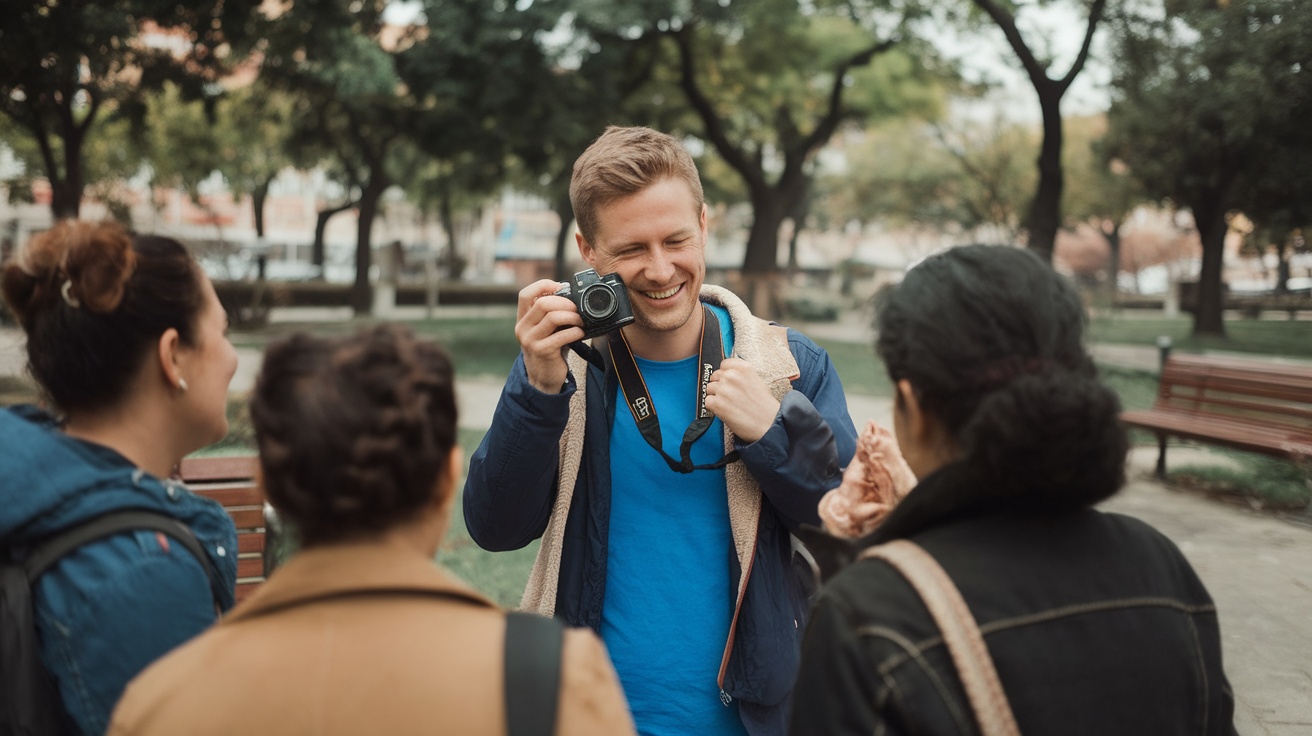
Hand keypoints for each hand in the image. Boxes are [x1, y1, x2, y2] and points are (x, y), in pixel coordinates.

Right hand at [515, 279, 584, 393]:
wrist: (543, 377)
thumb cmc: (548, 348)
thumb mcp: (544, 329)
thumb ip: (550, 313)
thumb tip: (569, 294)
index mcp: (522, 318)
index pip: (525, 294)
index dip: (543, 286)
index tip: (560, 287)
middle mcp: (522, 328)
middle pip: (542, 303)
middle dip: (564, 302)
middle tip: (576, 308)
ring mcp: (530, 340)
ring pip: (552, 317)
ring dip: (572, 317)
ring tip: (580, 321)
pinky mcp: (542, 351)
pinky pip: (561, 336)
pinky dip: (575, 332)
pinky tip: (580, 334)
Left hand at [703, 357, 779, 442]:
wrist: (769, 424)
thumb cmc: (765, 406)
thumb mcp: (757, 382)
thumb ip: (741, 376)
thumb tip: (727, 376)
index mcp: (743, 368)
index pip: (724, 364)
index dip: (725, 373)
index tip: (728, 381)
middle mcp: (732, 376)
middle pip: (715, 376)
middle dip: (720, 386)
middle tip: (730, 396)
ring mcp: (723, 389)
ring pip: (709, 389)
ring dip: (716, 397)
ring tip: (729, 405)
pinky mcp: (717, 404)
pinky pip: (707, 401)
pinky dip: (713, 407)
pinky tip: (725, 411)